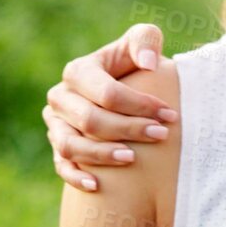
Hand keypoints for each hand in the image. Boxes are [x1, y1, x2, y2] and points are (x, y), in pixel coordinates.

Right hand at [43, 23, 175, 191]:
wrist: (120, 90)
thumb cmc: (134, 64)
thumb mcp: (141, 43)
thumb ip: (145, 40)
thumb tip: (148, 64)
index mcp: (78, 71)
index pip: (107, 93)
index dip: (139, 105)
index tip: (170, 115)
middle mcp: (61, 97)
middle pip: (90, 120)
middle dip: (128, 129)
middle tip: (161, 135)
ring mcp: (56, 124)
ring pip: (70, 145)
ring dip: (101, 154)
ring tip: (132, 158)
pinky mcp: (58, 147)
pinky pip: (61, 166)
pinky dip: (75, 177)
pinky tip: (97, 186)